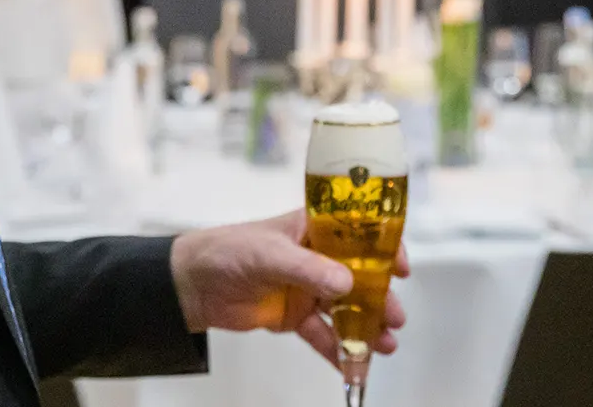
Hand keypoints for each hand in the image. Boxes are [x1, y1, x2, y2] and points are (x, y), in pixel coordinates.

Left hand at [169, 209, 409, 364]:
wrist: (192, 285)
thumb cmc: (228, 251)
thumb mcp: (270, 253)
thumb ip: (308, 269)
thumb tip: (347, 283)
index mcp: (314, 228)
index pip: (359, 231)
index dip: (384, 247)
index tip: (400, 268)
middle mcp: (317, 257)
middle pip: (359, 276)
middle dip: (380, 297)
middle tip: (394, 317)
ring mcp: (307, 288)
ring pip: (345, 308)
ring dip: (366, 326)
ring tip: (384, 345)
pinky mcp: (295, 316)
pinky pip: (322, 334)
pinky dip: (338, 349)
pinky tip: (354, 365)